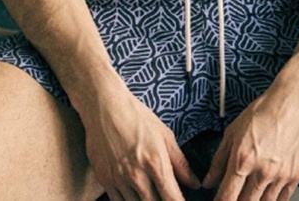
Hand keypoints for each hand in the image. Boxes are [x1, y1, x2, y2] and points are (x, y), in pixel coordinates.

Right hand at [79, 82, 202, 200]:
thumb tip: (194, 183)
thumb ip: (180, 163)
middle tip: (165, 195)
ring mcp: (119, 180)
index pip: (173, 199)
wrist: (104, 107)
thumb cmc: (136, 116)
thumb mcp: (164, 135)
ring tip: (151, 194)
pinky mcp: (105, 181)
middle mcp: (137, 176)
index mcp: (156, 162)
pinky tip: (136, 195)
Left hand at [201, 90, 298, 200]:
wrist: (294, 102)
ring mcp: (280, 176)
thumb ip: (219, 159)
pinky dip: (273, 200)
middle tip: (235, 196)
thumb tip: (209, 180)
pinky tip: (267, 195)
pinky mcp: (296, 176)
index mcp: (243, 160)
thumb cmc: (264, 111)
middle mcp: (262, 172)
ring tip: (250, 194)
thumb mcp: (233, 130)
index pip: (226, 197)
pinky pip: (283, 200)